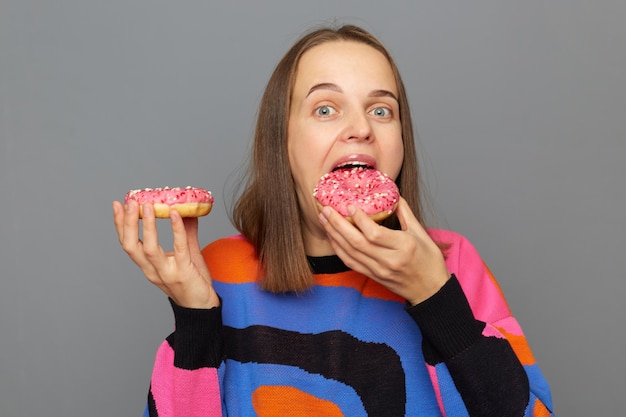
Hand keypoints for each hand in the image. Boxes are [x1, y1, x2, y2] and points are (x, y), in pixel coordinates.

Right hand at [112, 200, 219, 308]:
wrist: (203, 307)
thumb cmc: (193, 282)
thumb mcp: (186, 255)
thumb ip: (185, 234)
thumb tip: (185, 211)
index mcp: (148, 267)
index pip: (128, 244)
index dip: (121, 225)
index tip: (118, 205)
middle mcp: (152, 271)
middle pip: (131, 246)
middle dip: (128, 223)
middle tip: (130, 202)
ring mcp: (167, 273)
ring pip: (149, 249)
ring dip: (148, 226)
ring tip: (149, 205)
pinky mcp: (183, 273)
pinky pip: (179, 249)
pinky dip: (176, 230)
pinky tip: (175, 215)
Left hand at [318, 197, 449, 304]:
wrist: (430, 290)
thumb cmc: (429, 261)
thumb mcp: (422, 233)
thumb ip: (405, 213)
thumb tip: (392, 195)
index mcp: (403, 246)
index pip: (375, 233)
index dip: (359, 219)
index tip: (349, 205)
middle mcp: (389, 260)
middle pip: (357, 242)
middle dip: (338, 225)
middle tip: (326, 210)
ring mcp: (379, 270)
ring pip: (350, 252)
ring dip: (334, 235)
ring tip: (324, 219)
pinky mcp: (373, 276)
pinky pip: (351, 263)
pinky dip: (339, 249)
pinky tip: (332, 237)